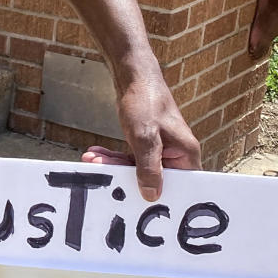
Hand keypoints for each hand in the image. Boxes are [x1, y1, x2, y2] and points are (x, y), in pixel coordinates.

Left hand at [82, 72, 200, 199]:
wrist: (133, 76)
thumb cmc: (145, 101)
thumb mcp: (145, 137)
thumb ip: (148, 167)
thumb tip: (152, 195)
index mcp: (186, 154)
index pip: (179, 185)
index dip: (159, 195)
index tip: (134, 201)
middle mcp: (177, 154)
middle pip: (154, 179)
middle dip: (126, 178)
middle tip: (101, 175)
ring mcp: (161, 149)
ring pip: (137, 169)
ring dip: (113, 166)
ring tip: (91, 160)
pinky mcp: (147, 144)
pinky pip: (131, 158)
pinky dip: (113, 157)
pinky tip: (95, 154)